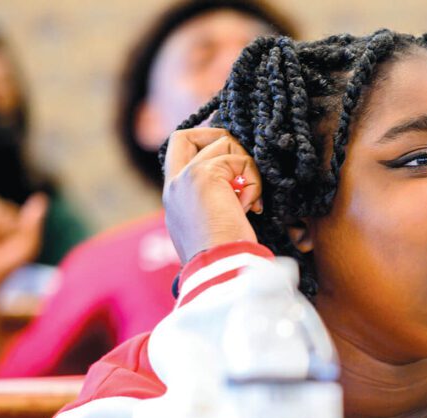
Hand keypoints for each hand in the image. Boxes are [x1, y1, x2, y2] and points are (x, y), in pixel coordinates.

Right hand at [162, 127, 262, 261]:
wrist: (220, 271)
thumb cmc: (224, 259)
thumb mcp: (212, 229)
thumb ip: (213, 205)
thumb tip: (236, 193)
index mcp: (173, 200)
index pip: (177, 155)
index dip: (204, 148)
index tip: (232, 166)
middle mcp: (173, 185)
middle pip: (184, 136)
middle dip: (217, 139)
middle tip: (241, 165)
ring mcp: (186, 177)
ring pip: (223, 144)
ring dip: (246, 168)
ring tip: (250, 201)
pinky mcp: (205, 175)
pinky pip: (239, 160)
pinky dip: (253, 181)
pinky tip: (253, 206)